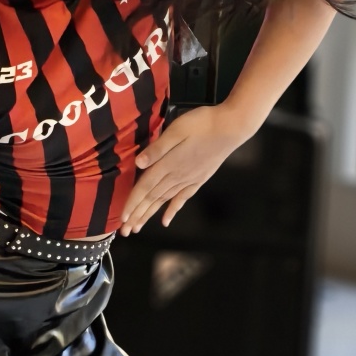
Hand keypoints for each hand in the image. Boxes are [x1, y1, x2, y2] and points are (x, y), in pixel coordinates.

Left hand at [120, 103, 249, 233]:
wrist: (232, 127)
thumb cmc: (203, 123)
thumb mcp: (177, 130)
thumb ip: (158, 148)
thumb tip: (139, 163)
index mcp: (169, 164)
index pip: (145, 188)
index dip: (132, 204)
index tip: (122, 219)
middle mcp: (178, 176)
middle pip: (152, 199)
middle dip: (137, 216)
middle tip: (125, 232)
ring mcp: (189, 180)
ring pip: (164, 201)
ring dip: (149, 215)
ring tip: (138, 228)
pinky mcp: (199, 179)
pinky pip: (182, 198)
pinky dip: (172, 210)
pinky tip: (165, 221)